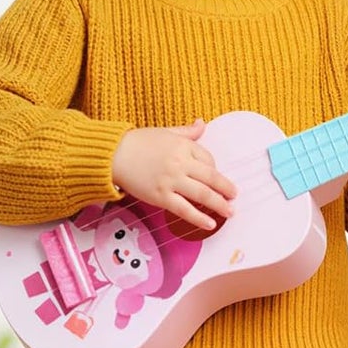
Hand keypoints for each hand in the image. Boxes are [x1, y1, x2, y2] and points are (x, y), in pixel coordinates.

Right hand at [111, 118, 236, 230]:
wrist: (113, 155)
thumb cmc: (136, 142)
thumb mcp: (165, 132)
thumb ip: (186, 132)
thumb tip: (202, 124)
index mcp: (183, 146)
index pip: (208, 159)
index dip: (214, 170)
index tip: (215, 178)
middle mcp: (180, 163)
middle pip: (211, 178)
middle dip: (226, 189)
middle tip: (234, 196)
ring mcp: (171, 181)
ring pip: (202, 195)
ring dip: (219, 204)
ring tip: (229, 212)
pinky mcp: (161, 197)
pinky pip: (185, 210)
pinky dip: (199, 218)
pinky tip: (210, 223)